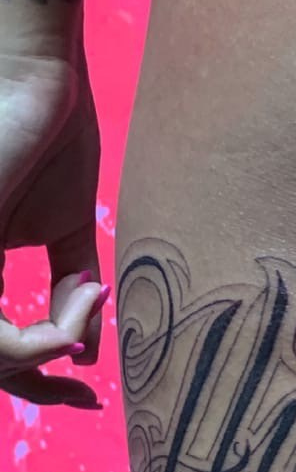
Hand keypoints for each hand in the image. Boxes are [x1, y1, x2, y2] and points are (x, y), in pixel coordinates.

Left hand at [0, 38, 107, 409]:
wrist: (37, 79)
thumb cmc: (52, 138)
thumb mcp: (68, 229)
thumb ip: (74, 288)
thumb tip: (87, 350)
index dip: (31, 380)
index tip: (84, 392)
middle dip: (35, 386)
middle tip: (83, 389)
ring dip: (40, 358)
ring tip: (80, 324)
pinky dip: (40, 338)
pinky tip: (74, 316)